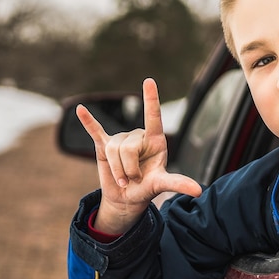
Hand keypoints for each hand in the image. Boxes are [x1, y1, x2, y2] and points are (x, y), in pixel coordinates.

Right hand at [76, 78, 201, 233]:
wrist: (127, 198)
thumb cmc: (147, 188)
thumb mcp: (162, 185)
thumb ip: (178, 184)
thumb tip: (199, 191)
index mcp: (155, 139)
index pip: (153, 116)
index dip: (150, 99)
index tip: (149, 81)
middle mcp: (138, 135)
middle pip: (128, 147)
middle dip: (129, 169)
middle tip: (134, 179)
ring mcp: (120, 139)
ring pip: (113, 150)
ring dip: (117, 170)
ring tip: (123, 178)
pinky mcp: (104, 145)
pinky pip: (95, 131)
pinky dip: (87, 122)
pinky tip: (79, 109)